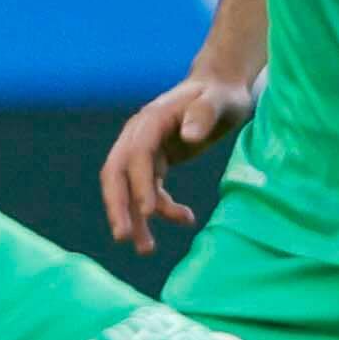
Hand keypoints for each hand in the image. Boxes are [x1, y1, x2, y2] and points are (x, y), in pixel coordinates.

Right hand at [97, 68, 255, 250]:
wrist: (220, 89)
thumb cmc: (223, 94)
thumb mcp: (221, 100)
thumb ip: (205, 113)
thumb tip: (189, 136)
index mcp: (152, 119)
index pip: (137, 154)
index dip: (140, 183)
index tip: (149, 212)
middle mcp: (139, 135)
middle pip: (116, 174)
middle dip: (117, 206)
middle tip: (124, 238)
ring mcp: (143, 149)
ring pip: (127, 188)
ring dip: (134, 218)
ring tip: (147, 250)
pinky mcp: (154, 162)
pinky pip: (146, 191)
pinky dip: (157, 210)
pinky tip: (184, 219)